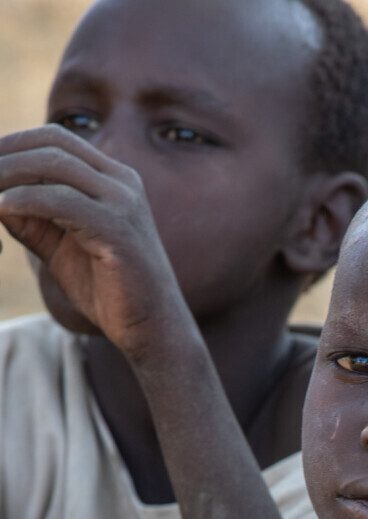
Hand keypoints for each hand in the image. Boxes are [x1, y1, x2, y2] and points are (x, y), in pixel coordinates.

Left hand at [0, 126, 191, 361]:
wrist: (153, 330)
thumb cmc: (109, 292)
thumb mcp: (60, 248)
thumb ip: (32, 220)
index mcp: (113, 179)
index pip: (55, 140)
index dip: (13, 144)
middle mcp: (122, 182)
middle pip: (53, 144)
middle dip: (6, 153)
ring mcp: (124, 203)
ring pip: (55, 166)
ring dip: (9, 173)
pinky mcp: (120, 231)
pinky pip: (64, 202)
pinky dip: (27, 200)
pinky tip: (1, 208)